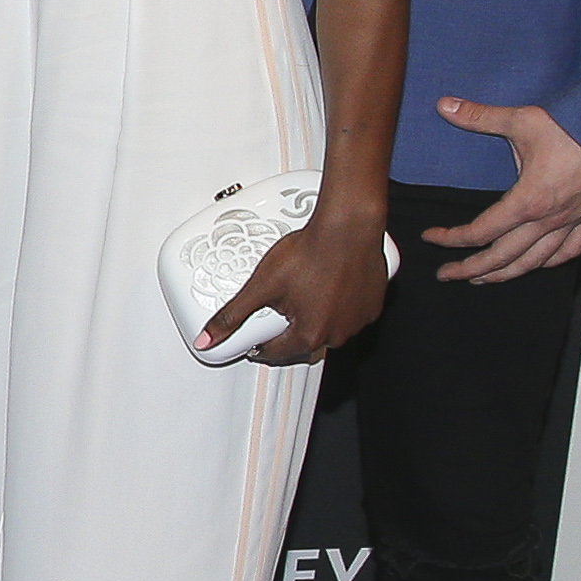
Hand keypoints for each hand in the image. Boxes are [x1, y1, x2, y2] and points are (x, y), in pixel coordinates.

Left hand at [204, 205, 390, 366]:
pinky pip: (349, 313)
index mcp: (310, 335)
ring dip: (312, 319)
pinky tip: (325, 287)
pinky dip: (336, 306)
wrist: (347, 228)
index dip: (258, 347)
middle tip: (275, 311)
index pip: (276, 353)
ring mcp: (358, 320)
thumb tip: (208, 338)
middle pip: (303, 342)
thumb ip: (232, 316)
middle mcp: (338, 334)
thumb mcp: (260, 286)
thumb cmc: (311, 253)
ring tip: (299, 295)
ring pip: (328, 328)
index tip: (251, 343)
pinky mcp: (372, 304)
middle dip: (286, 330)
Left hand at [417, 99, 580, 284]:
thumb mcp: (522, 120)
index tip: (431, 237)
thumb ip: (479, 116)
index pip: (480, 232)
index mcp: (528, 201)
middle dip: (471, 269)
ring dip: (506, 274)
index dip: (451, 238)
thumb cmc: (578, 127)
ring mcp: (573, 222)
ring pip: (535, 261)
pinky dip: (549, 262)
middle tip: (447, 274)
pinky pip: (569, 250)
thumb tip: (445, 105)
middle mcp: (550, 219)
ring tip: (484, 279)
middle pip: (503, 257)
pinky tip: (537, 264)